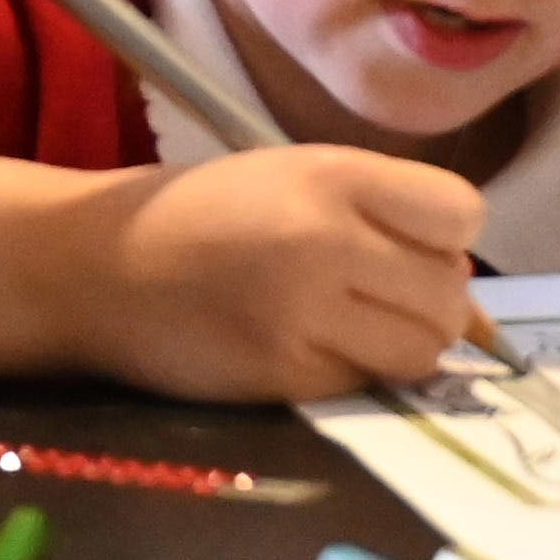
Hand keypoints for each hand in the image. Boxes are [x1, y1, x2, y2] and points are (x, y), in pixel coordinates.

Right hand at [0, 146, 488, 400]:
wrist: (95, 266)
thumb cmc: (201, 211)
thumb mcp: (294, 176)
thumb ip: (380, 215)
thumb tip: (465, 294)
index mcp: (333, 175)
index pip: (459, 215)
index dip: (446, 238)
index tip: (412, 244)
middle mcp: (326, 242)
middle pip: (448, 296)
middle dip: (431, 302)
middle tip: (382, 293)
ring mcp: (304, 315)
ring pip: (419, 352)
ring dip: (403, 345)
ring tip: (354, 325)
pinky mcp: (282, 378)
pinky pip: (364, 385)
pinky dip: (353, 374)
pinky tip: (307, 347)